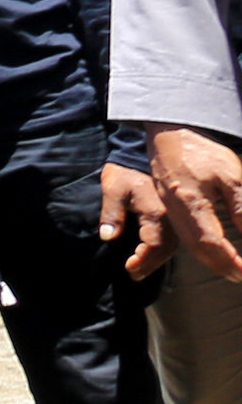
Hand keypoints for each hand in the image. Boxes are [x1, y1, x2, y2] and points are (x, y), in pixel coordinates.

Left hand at [105, 162, 172, 281]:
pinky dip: (162, 250)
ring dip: (156, 259)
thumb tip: (108, 236)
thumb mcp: (113, 188)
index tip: (128, 268)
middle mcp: (171, 218)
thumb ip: (111, 213)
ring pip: (172, 246)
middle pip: (165, 249)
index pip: (153, 244)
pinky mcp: (175, 215)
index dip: (142, 260)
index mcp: (156, 212)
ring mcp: (176, 217)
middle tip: (133, 275)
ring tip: (140, 270)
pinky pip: (174, 238)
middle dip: (149, 264)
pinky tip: (151, 255)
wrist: (140, 154)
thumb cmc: (124, 171)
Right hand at [151, 129, 241, 283]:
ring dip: (213, 261)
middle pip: (199, 250)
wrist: (170, 134)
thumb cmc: (202, 152)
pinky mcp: (169, 207)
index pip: (212, 242)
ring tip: (233, 269)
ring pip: (190, 245)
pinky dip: (202, 250)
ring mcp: (170, 210)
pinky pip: (185, 236)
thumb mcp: (232, 176)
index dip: (232, 262)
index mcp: (191, 202)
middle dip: (223, 267)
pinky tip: (215, 250)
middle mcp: (176, 211)